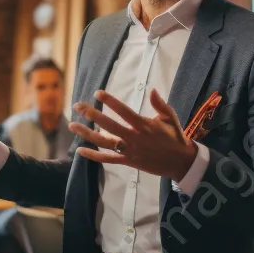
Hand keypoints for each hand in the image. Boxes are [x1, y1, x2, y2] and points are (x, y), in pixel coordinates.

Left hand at [70, 88, 197, 181]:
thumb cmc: (174, 137)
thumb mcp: (170, 118)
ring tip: (72, 125)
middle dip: (92, 115)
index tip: (97, 94)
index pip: (123, 111)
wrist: (181, 162)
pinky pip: (107, 159)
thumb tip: (152, 90)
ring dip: (87, 134)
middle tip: (78, 106)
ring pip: (104, 142)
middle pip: (109, 125)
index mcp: (144, 125)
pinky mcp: (128, 162)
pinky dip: (93, 155)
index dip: (110, 102)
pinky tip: (80, 150)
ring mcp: (130, 151)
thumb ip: (160, 104)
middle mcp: (134, 138)